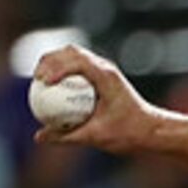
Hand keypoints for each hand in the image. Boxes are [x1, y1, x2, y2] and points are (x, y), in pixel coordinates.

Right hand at [33, 44, 160, 155]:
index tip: (43, 82)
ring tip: (40, 80)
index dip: (55, 67)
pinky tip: (52, 89)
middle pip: (71, 52)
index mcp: (106, 76)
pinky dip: (63, 73)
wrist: (151, 130)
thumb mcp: (96, 136)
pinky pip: (78, 69)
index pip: (76, 61)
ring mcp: (104, 70)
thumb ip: (67, 136)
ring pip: (74, 56)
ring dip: (55, 63)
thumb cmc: (129, 133)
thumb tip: (39, 136)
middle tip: (37, 78)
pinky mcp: (102, 77)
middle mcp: (105, 68)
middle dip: (50, 60)